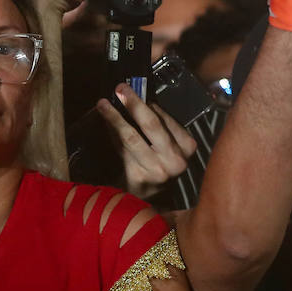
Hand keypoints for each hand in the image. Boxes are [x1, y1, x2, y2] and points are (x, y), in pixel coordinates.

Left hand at [96, 83, 197, 200]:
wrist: (147, 201)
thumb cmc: (157, 167)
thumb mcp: (167, 147)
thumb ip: (158, 127)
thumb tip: (140, 101)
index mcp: (188, 147)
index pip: (166, 120)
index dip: (147, 104)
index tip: (133, 89)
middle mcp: (176, 160)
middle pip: (152, 125)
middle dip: (134, 104)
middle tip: (120, 89)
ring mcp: (157, 171)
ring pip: (132, 137)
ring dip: (115, 117)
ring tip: (103, 104)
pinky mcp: (139, 179)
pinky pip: (122, 150)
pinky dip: (112, 134)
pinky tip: (105, 122)